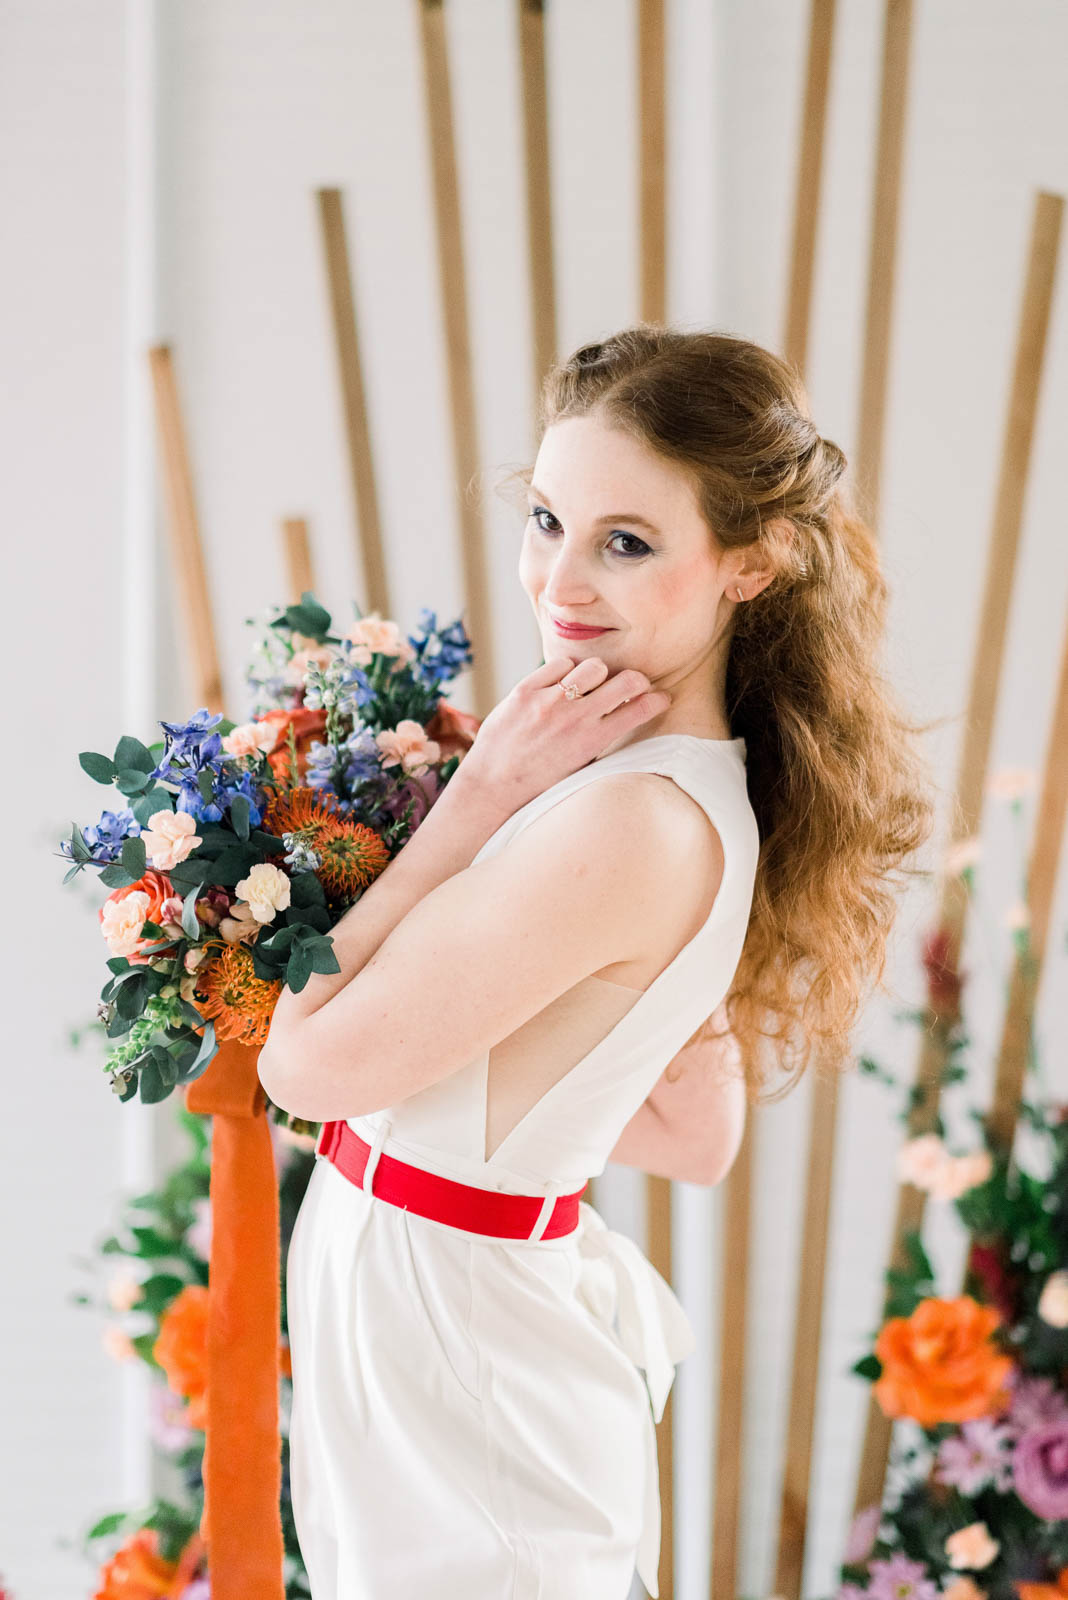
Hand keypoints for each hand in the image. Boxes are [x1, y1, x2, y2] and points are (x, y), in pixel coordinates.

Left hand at [453, 654, 671, 814]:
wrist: (491, 789)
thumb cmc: (537, 785)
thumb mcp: (578, 769)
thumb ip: (599, 741)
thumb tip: (621, 715)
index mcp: (592, 741)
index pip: (640, 709)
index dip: (658, 700)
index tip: (661, 698)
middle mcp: (574, 718)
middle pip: (626, 680)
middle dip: (637, 680)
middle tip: (633, 685)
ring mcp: (548, 702)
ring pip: (593, 666)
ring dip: (598, 674)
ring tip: (590, 685)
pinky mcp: (524, 691)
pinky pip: (558, 664)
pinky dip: (564, 671)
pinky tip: (560, 684)